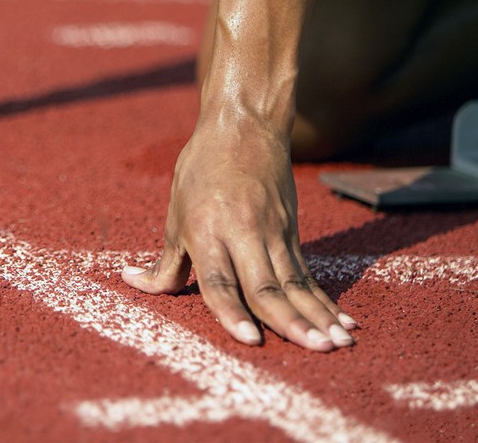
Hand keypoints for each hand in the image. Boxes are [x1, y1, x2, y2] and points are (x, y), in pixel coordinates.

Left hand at [123, 119, 356, 350]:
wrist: (244, 127)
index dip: (233, 312)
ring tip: (338, 344)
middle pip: (266, 286)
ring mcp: (272, 234)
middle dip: (290, 323)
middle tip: (314, 350)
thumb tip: (134, 284)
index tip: (251, 340)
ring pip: (295, 284)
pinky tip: (343, 323)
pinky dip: (325, 301)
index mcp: (206, 230)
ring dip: (317, 317)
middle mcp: (243, 234)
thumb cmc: (200, 170)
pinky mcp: (291, 233)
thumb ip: (164, 261)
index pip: (220, 280)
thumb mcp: (175, 213)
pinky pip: (307, 275)